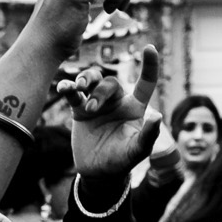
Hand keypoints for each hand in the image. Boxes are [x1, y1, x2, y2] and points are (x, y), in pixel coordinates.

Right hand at [55, 45, 162, 178]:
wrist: (98, 172)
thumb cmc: (122, 160)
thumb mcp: (137, 150)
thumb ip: (148, 135)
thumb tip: (158, 116)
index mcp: (135, 107)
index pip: (146, 82)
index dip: (149, 66)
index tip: (149, 48)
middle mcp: (116, 102)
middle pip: (109, 82)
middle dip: (100, 91)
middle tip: (92, 109)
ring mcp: (97, 104)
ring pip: (91, 81)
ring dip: (84, 80)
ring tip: (76, 89)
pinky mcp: (80, 111)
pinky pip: (73, 94)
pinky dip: (68, 88)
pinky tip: (63, 88)